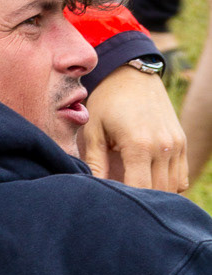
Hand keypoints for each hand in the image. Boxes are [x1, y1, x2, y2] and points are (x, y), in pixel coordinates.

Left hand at [80, 65, 187, 189]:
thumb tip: (92, 188)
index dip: (126, 201)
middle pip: (158, 192)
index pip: (140, 189)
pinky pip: (182, 177)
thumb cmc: (107, 100)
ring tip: (135, 188)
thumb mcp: (94, 128)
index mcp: (139, 144)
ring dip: (156, 193)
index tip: (113, 201)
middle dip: (140, 199)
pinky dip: (169, 184)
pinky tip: (150, 178)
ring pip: (173, 187)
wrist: (131, 73)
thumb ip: (95, 162)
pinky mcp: (182, 142)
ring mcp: (176, 145)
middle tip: (122, 198)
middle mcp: (163, 146)